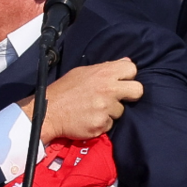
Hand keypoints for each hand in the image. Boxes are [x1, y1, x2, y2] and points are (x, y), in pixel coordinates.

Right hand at [23, 58, 142, 142]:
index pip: (132, 70)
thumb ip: (106, 68)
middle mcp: (108, 89)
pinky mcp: (101, 124)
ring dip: (110, 112)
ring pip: (121, 111)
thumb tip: (126, 62)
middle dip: (131, 95)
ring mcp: (105, 108)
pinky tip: (89, 118)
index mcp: (104, 73)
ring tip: (93, 109)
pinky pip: (109, 124)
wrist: (48, 112)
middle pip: (138, 90)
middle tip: (118, 98)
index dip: (127, 77)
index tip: (120, 82)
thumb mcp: (83, 72)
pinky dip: (101, 123)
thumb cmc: (64, 90)